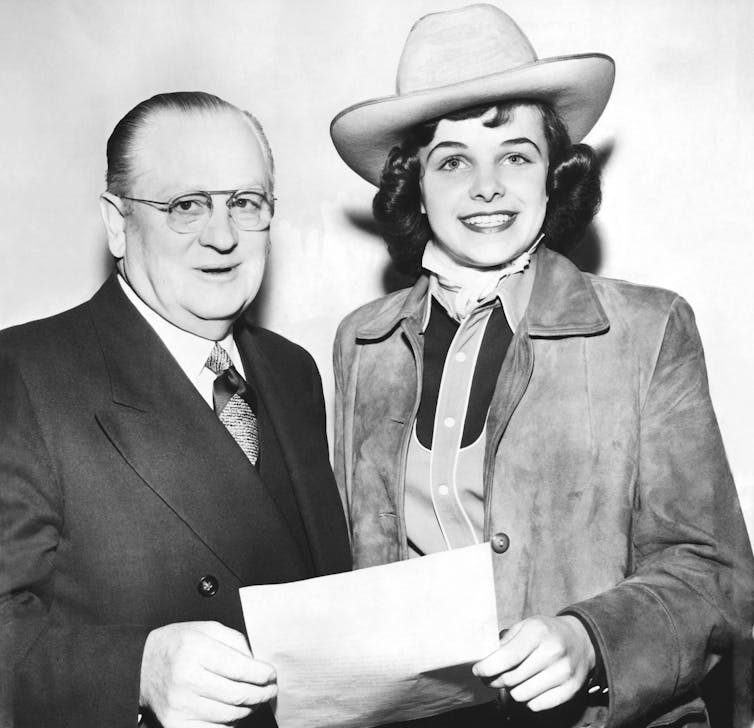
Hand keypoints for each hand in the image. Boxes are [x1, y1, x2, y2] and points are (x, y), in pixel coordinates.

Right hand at [139, 621, 276, 726]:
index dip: (262, 674)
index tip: (272, 675)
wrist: (142, 666)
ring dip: (249, 709)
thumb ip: (234, 641)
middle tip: (270, 690)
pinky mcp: (176, 723)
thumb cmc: (178, 645)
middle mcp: (187, 678)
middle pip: (238, 695)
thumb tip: (256, 662)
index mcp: (195, 650)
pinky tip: (236, 712)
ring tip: (256, 699)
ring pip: (229, 715)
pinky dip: (230, 724)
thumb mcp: (206, 629)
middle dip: (262, 694)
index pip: (240, 669)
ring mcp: (180, 705)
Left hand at [473, 615, 594, 711]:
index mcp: (538, 631)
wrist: (580, 640)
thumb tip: (484, 660)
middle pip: (512, 678)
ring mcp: (563, 672)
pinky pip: (537, 705)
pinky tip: (529, 686)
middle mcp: (552, 651)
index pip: (507, 657)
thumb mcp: (525, 625)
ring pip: (522, 695)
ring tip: (514, 680)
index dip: (488, 667)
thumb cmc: (546, 632)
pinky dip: (528, 699)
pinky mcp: (571, 689)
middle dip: (495, 680)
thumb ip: (505, 642)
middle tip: (492, 677)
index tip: (478, 671)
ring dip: (512, 690)